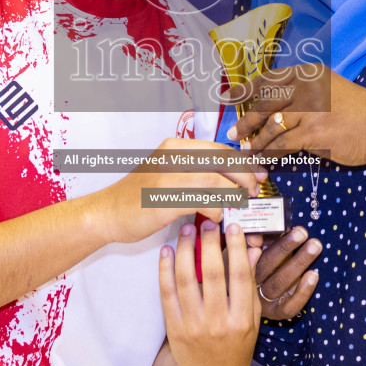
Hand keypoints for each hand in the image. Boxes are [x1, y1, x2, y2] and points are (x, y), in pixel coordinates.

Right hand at [89, 137, 266, 245]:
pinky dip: (217, 210)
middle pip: (223, 161)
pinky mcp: (166, 197)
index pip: (220, 149)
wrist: (106, 214)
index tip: (259, 174)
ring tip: (235, 207)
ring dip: (232, 196)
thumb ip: (194, 172)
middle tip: (252, 192)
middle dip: (244, 177)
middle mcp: (173, 156)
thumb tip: (231, 178)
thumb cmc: (139, 199)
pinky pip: (205, 200)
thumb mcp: (167, 175)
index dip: (243, 162)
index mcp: (175, 148)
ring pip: (217, 180)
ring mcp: (168, 175)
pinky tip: (214, 217)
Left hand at [158, 218, 261, 365]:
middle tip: (209, 221)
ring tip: (187, 229)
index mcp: (242, 320)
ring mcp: (193, 325)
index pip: (241, 277)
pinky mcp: (174, 327)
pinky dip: (165, 269)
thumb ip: (251, 285)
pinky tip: (168, 251)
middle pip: (213, 274)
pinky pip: (167, 293)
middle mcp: (218, 323)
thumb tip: (253, 248)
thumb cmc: (235, 346)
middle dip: (210, 243)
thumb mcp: (252, 320)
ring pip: (187, 280)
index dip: (237, 248)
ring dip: (186, 250)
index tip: (234, 225)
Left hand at [226, 65, 365, 166]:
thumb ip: (301, 92)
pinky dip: (270, 153)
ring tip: (247, 150)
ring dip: (256, 141)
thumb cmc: (355, 111)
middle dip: (246, 121)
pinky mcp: (314, 132)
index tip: (228, 98)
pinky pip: (283, 144)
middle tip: (233, 134)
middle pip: (265, 104)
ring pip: (272, 126)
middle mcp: (307, 87)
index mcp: (308, 74)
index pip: (268, 79)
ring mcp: (310, 109)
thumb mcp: (327, 89)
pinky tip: (264, 159)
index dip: (245, 89)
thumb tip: (269, 108)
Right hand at [246, 226, 321, 319]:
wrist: (249, 300)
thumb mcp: (247, 250)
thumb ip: (251, 242)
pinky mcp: (276, 312)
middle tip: (301, 232)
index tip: (263, 234)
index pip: (242, 255)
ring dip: (299, 262)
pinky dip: (303, 291)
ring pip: (279, 282)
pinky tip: (314, 274)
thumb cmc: (253, 263)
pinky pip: (290, 305)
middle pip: (265, 265)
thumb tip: (256, 237)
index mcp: (234, 267)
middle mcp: (247, 286)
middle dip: (284, 247)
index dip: (252, 245)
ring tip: (315, 245)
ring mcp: (261, 301)